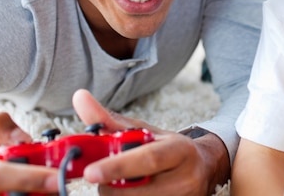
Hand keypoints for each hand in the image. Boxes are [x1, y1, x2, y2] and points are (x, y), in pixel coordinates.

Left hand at [73, 89, 227, 194]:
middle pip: (136, 190)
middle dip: (109, 185)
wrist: (204, 169)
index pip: (148, 159)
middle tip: (101, 175)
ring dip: (116, 195)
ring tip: (121, 182)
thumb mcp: (144, 131)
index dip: (118, 166)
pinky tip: (133, 191)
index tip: (90, 172)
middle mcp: (186, 178)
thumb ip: (109, 120)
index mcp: (179, 150)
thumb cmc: (167, 148)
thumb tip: (79, 98)